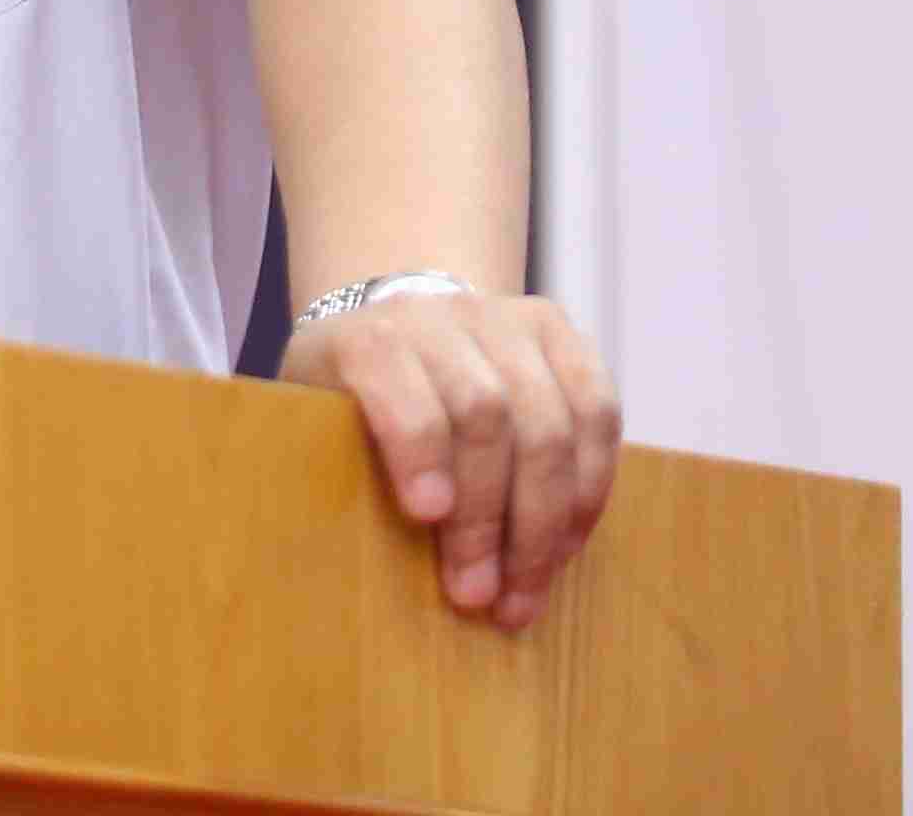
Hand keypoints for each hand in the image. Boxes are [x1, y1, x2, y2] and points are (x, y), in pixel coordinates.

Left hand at [280, 279, 619, 629]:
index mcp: (367, 338)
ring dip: (545, 522)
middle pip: (485, 414)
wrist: (395, 319)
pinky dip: (589, 486)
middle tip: (479, 595)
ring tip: (524, 590)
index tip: (426, 515)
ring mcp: (506, 318)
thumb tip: (345, 557)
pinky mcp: (559, 333)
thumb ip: (333, 465)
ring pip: (551, 420)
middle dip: (488, 517)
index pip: (398, 386)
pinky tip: (565, 543)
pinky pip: (598, 412)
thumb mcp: (314, 420)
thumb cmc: (348, 396)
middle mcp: (439, 318)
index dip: (417, 449)